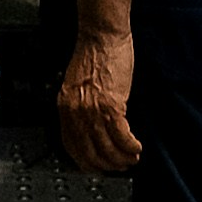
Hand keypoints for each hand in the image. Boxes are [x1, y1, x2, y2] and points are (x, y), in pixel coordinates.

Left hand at [55, 28, 140, 179]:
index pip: (71, 147)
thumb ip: (80, 108)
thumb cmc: (94, 54)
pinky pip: (122, 137)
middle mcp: (76, 112)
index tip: (97, 167)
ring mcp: (93, 110)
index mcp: (65, 107)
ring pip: (108, 149)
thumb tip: (91, 130)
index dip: (87, 162)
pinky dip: (131, 146)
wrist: (102, 34)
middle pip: (90, 154)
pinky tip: (136, 147)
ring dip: (122, 159)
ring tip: (132, 157)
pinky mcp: (112, 105)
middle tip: (120, 166)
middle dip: (107, 165)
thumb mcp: (78, 86)